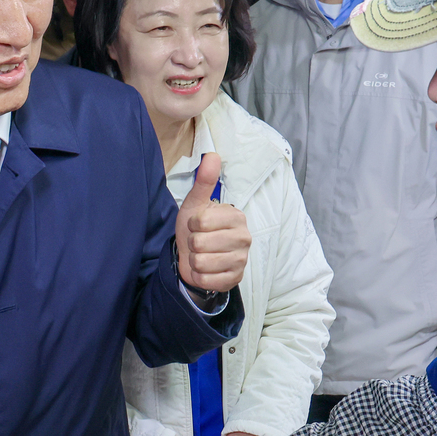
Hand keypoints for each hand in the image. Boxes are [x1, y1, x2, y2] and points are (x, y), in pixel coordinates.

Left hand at [177, 153, 250, 294]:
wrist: (195, 258)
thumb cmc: (196, 230)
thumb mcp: (195, 205)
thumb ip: (204, 181)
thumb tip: (212, 155)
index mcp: (236, 216)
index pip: (201, 221)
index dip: (191, 225)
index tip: (196, 226)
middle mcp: (244, 237)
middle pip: (200, 243)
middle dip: (192, 244)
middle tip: (198, 242)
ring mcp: (242, 260)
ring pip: (201, 262)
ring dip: (195, 260)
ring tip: (201, 255)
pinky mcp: (235, 279)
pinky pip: (206, 280)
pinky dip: (199, 276)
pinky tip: (205, 270)